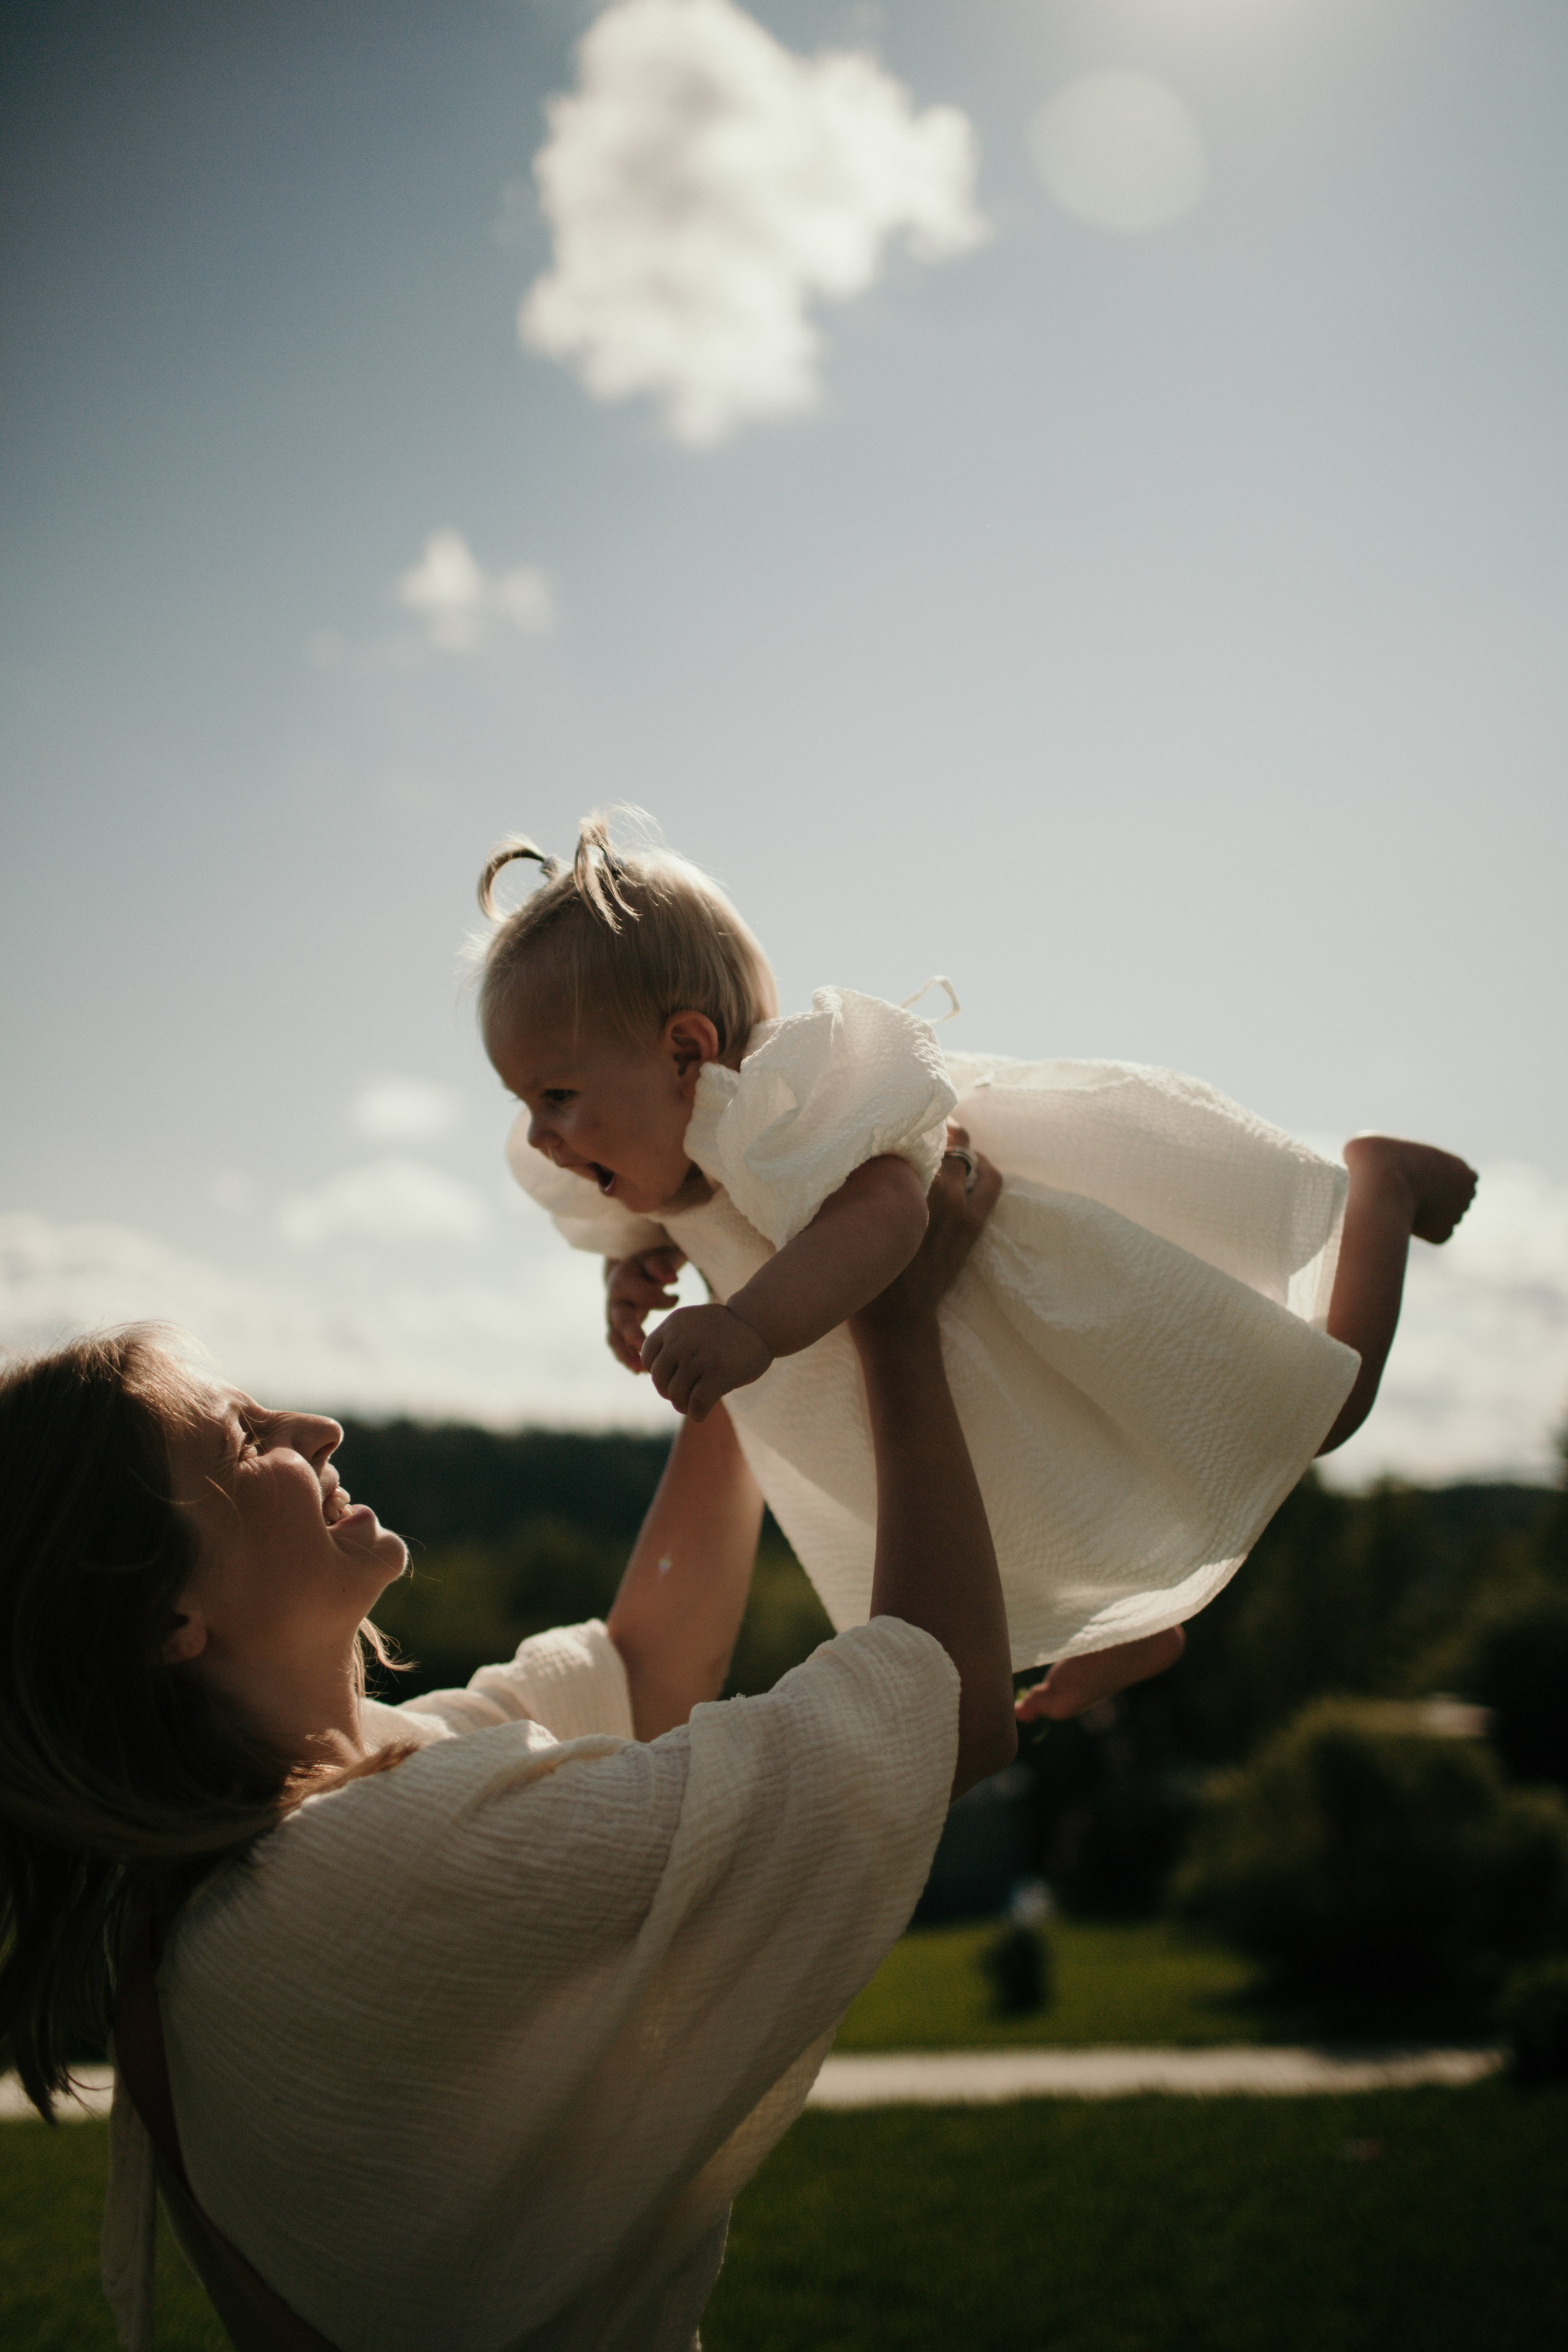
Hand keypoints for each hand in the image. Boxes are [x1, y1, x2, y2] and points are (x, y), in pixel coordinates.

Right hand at [605, 1246, 686, 1373]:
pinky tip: (642, 1371)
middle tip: (645, 1350)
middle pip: (620, 1320)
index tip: (677, 1298)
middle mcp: (614, 1301)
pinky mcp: (617, 1330)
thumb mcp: (653, 1258)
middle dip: (632, 1335)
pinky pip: (618, 1347)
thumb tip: (672, 1279)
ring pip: (615, 1339)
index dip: (661, 1298)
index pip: (641, 1293)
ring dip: (626, 1355)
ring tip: (642, 1371)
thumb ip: (660, 1265)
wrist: (630, 1272)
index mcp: (623, 1280)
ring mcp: (613, 1318)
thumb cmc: (648, 1266)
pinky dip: (627, 1359)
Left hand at [641, 1302, 773, 1420]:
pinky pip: (696, 1405)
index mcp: (672, 1325)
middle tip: (683, 1395)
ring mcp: (699, 1358)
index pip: (648, 1358)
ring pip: (676, 1395)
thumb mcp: (692, 1324)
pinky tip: (702, 1413)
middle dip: (669, 1392)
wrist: (760, 1323)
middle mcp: (681, 1340)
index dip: (659, 1372)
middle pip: (660, 1380)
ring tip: (693, 1404)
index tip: (675, 1376)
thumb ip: (671, 1341)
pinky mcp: (717, 1375)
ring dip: (683, 1406)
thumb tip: (645, 1369)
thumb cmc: (726, 1329)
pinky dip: (697, 1414)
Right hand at [851, 1125, 1000, 1339]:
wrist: (899, 1320)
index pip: (910, 1137)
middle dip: (931, 1129)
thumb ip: (854, 1187)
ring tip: (941, 1143)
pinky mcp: (975, 1222)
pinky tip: (965, 1166)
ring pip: (968, 1154)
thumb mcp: (845, 1224)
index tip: (892, 1118)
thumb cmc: (862, 1272)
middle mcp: (937, 1191)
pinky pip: (989, 1180)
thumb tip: (851, 1153)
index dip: (904, 1124)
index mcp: (901, 1189)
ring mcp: (962, 1207)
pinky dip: (980, 1167)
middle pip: (943, 1138)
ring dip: (957, 1145)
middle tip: (915, 1127)